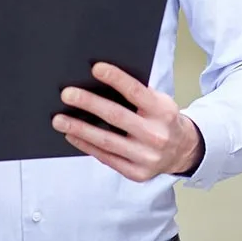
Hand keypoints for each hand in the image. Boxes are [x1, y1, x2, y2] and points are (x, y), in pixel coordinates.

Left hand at [52, 63, 203, 181]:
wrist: (182, 150)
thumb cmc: (163, 119)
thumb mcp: (159, 102)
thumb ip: (137, 95)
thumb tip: (100, 82)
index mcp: (163, 112)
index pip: (136, 92)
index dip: (116, 78)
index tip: (95, 68)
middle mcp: (156, 135)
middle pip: (116, 117)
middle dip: (89, 104)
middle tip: (67, 94)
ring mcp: (146, 157)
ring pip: (106, 141)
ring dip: (79, 128)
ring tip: (59, 119)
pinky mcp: (137, 173)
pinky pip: (106, 158)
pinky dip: (86, 145)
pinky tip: (72, 135)